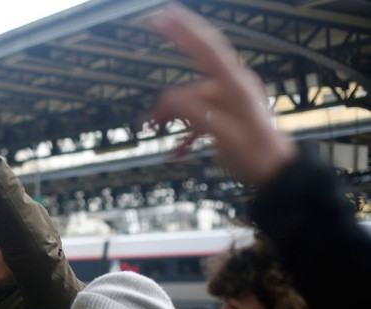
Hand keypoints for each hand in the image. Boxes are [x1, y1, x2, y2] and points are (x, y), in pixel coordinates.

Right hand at [147, 5, 295, 186]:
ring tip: (160, 139)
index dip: (182, 30)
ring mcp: (229, 101)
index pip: (206, 48)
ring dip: (173, 120)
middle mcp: (232, 87)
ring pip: (191, 103)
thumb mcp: (223, 135)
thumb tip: (167, 98)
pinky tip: (177, 149)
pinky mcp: (227, 114)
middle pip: (191, 83)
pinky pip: (199, 116)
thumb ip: (194, 113)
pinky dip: (185, 131)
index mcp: (235, 86)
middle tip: (150, 115)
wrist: (277, 173)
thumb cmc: (257, 156)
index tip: (162, 17)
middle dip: (167, 100)